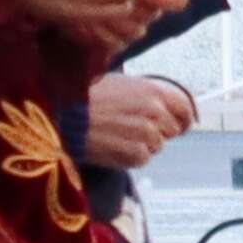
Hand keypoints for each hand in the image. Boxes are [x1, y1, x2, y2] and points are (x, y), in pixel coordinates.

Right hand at [84, 71, 199, 171]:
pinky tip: (109, 147)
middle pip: (171, 130)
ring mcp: (146, 133)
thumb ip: (143, 94)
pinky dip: (128, 157)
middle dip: (156, 133)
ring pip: (156, 146)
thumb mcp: (117, 84)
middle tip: (130, 132)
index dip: (181, 120)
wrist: (58, 116)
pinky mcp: (134, 153)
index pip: (184, 108)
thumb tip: (158, 107)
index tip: (176, 126)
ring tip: (114, 138)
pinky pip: (141, 159)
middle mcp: (154, 111)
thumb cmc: (81, 97)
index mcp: (152, 90)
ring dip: (140, 145)